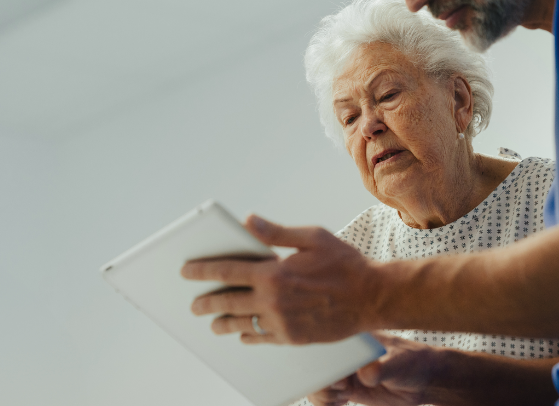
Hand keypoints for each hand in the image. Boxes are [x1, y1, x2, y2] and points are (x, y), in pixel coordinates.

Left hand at [180, 214, 383, 343]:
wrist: (372, 297)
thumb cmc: (344, 263)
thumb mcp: (312, 237)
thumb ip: (276, 232)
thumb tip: (247, 221)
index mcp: (273, 273)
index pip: (227, 271)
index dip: (202, 270)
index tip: (186, 271)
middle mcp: (272, 300)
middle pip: (227, 302)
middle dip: (206, 302)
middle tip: (194, 304)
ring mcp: (281, 322)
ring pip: (241, 324)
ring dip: (223, 323)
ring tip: (213, 322)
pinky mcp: (293, 338)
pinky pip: (262, 338)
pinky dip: (249, 335)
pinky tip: (243, 333)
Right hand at [308, 332, 440, 405]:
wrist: (424, 379)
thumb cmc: (413, 362)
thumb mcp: (398, 362)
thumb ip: (381, 368)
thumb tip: (365, 374)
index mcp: (351, 337)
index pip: (321, 346)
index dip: (322, 365)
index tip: (340, 378)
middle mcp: (343, 352)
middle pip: (312, 367)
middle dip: (321, 382)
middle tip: (344, 388)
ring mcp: (343, 370)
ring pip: (315, 383)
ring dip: (323, 394)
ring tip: (345, 395)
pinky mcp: (346, 387)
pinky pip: (323, 396)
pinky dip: (326, 403)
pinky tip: (342, 402)